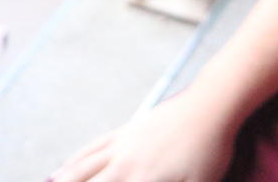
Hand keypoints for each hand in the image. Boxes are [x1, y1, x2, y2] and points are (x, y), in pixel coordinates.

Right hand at [48, 93, 236, 181]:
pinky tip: (64, 167)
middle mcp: (126, 163)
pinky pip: (93, 147)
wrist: (212, 104)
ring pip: (82, 167)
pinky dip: (75, 159)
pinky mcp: (127, 129)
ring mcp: (123, 143)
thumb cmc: (211, 148)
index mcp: (143, 179)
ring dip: (64, 181)